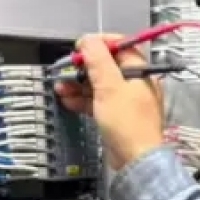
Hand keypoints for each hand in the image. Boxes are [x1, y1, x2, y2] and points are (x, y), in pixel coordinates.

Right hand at [55, 33, 166, 170]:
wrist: (135, 160)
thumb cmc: (127, 123)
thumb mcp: (109, 86)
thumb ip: (98, 60)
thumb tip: (88, 39)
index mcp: (140, 71)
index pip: (120, 46)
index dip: (99, 44)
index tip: (80, 47)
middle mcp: (135, 84)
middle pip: (106, 66)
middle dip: (83, 68)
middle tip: (66, 70)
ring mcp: (126, 101)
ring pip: (99, 85)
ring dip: (78, 85)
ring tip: (60, 87)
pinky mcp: (117, 117)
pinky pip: (98, 102)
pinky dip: (83, 100)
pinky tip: (67, 100)